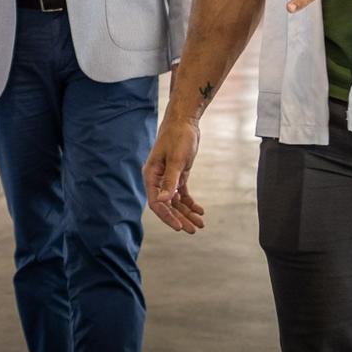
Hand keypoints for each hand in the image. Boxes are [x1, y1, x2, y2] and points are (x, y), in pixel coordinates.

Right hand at [143, 116, 205, 233]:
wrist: (184, 121)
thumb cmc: (178, 137)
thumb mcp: (177, 160)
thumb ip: (169, 181)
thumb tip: (161, 201)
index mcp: (151, 175)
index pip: (156, 203)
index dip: (167, 217)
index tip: (180, 227)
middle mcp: (157, 179)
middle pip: (167, 205)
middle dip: (180, 218)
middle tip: (194, 230)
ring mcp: (167, 178)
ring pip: (176, 201)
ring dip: (187, 212)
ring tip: (200, 223)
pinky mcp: (177, 175)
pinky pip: (182, 194)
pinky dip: (190, 202)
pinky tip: (200, 210)